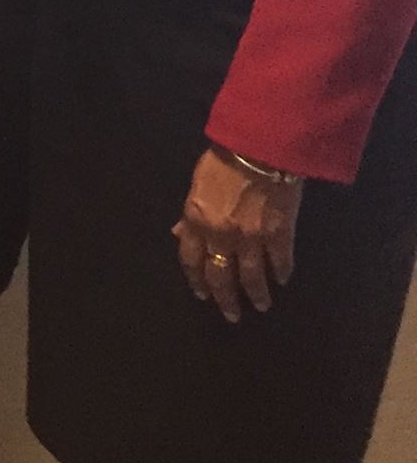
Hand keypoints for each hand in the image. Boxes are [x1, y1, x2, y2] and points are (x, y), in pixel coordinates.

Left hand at [174, 146, 304, 321]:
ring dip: (256, 294)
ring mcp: (252, 237)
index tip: (202, 294)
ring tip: (260, 306)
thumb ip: (189, 215)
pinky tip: (282, 281)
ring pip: (252, 276)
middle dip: (225, 298)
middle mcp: (221, 235)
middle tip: (231, 315)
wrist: (259, 148)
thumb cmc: (223, 159)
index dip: (196, 280)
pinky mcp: (280, 233)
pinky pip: (281, 260)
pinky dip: (282, 272)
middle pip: (221, 275)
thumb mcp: (196, 185)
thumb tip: (179, 234)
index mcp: (196, 220)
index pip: (190, 260)